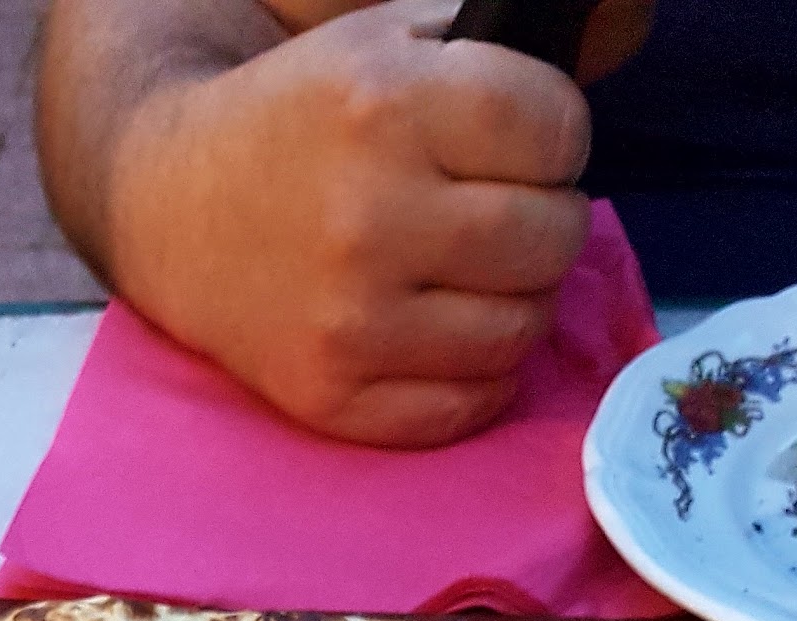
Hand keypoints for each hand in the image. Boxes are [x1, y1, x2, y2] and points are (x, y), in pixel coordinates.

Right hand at [102, 0, 604, 444]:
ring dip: (518, 303)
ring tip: (479, 277)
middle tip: (502, 214)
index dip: (556, 137)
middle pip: (550, 237)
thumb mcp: (387, 42)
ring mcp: (351, 321)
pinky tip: (451, 334)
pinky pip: (465, 407)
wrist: (177, 210)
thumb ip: (494, 50)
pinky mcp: (335, 397)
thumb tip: (619, 34)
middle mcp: (369, 218)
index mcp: (385, 106)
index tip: (521, 145)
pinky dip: (479, 377)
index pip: (554, 133)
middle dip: (545, 220)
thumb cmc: (301, 119)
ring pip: (519, 331)